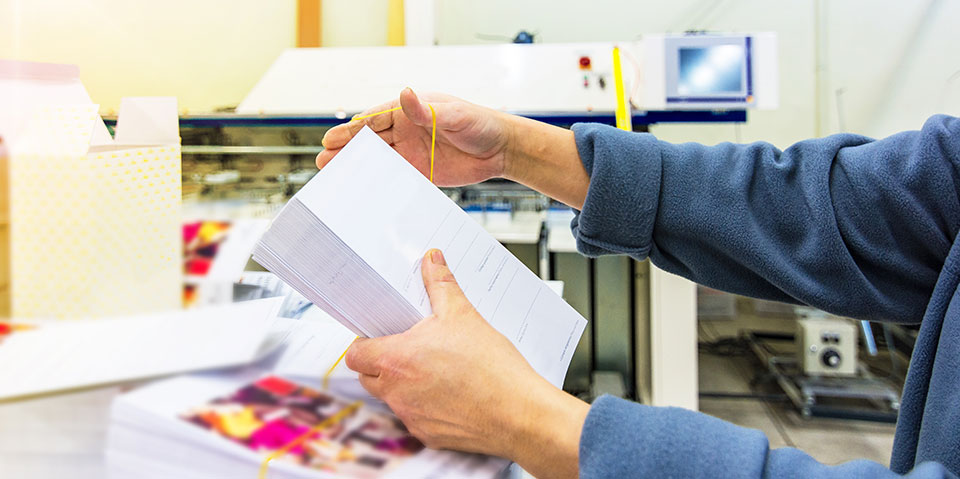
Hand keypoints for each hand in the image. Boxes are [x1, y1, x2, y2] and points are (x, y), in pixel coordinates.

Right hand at [318, 88, 511, 186]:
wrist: (502, 149)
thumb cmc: (481, 123)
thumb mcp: (454, 114)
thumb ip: (427, 110)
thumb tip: (405, 94)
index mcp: (410, 111)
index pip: (374, 120)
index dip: (352, 130)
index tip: (331, 138)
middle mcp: (407, 131)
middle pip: (370, 141)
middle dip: (346, 150)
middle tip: (323, 161)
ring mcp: (412, 152)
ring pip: (378, 160)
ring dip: (357, 167)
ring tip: (334, 175)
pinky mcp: (421, 172)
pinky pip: (395, 178)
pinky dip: (379, 183)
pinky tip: (363, 191)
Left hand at [345, 249, 588, 478]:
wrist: (519, 413)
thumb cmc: (492, 368)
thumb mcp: (464, 315)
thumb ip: (441, 284)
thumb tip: (431, 260)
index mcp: (397, 359)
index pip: (356, 354)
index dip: (365, 342)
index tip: (382, 335)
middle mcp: (396, 392)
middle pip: (368, 377)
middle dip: (381, 363)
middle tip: (409, 349)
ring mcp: (411, 417)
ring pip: (392, 398)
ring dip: (404, 384)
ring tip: (436, 369)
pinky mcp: (428, 435)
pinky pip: (415, 418)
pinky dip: (426, 406)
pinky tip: (451, 393)